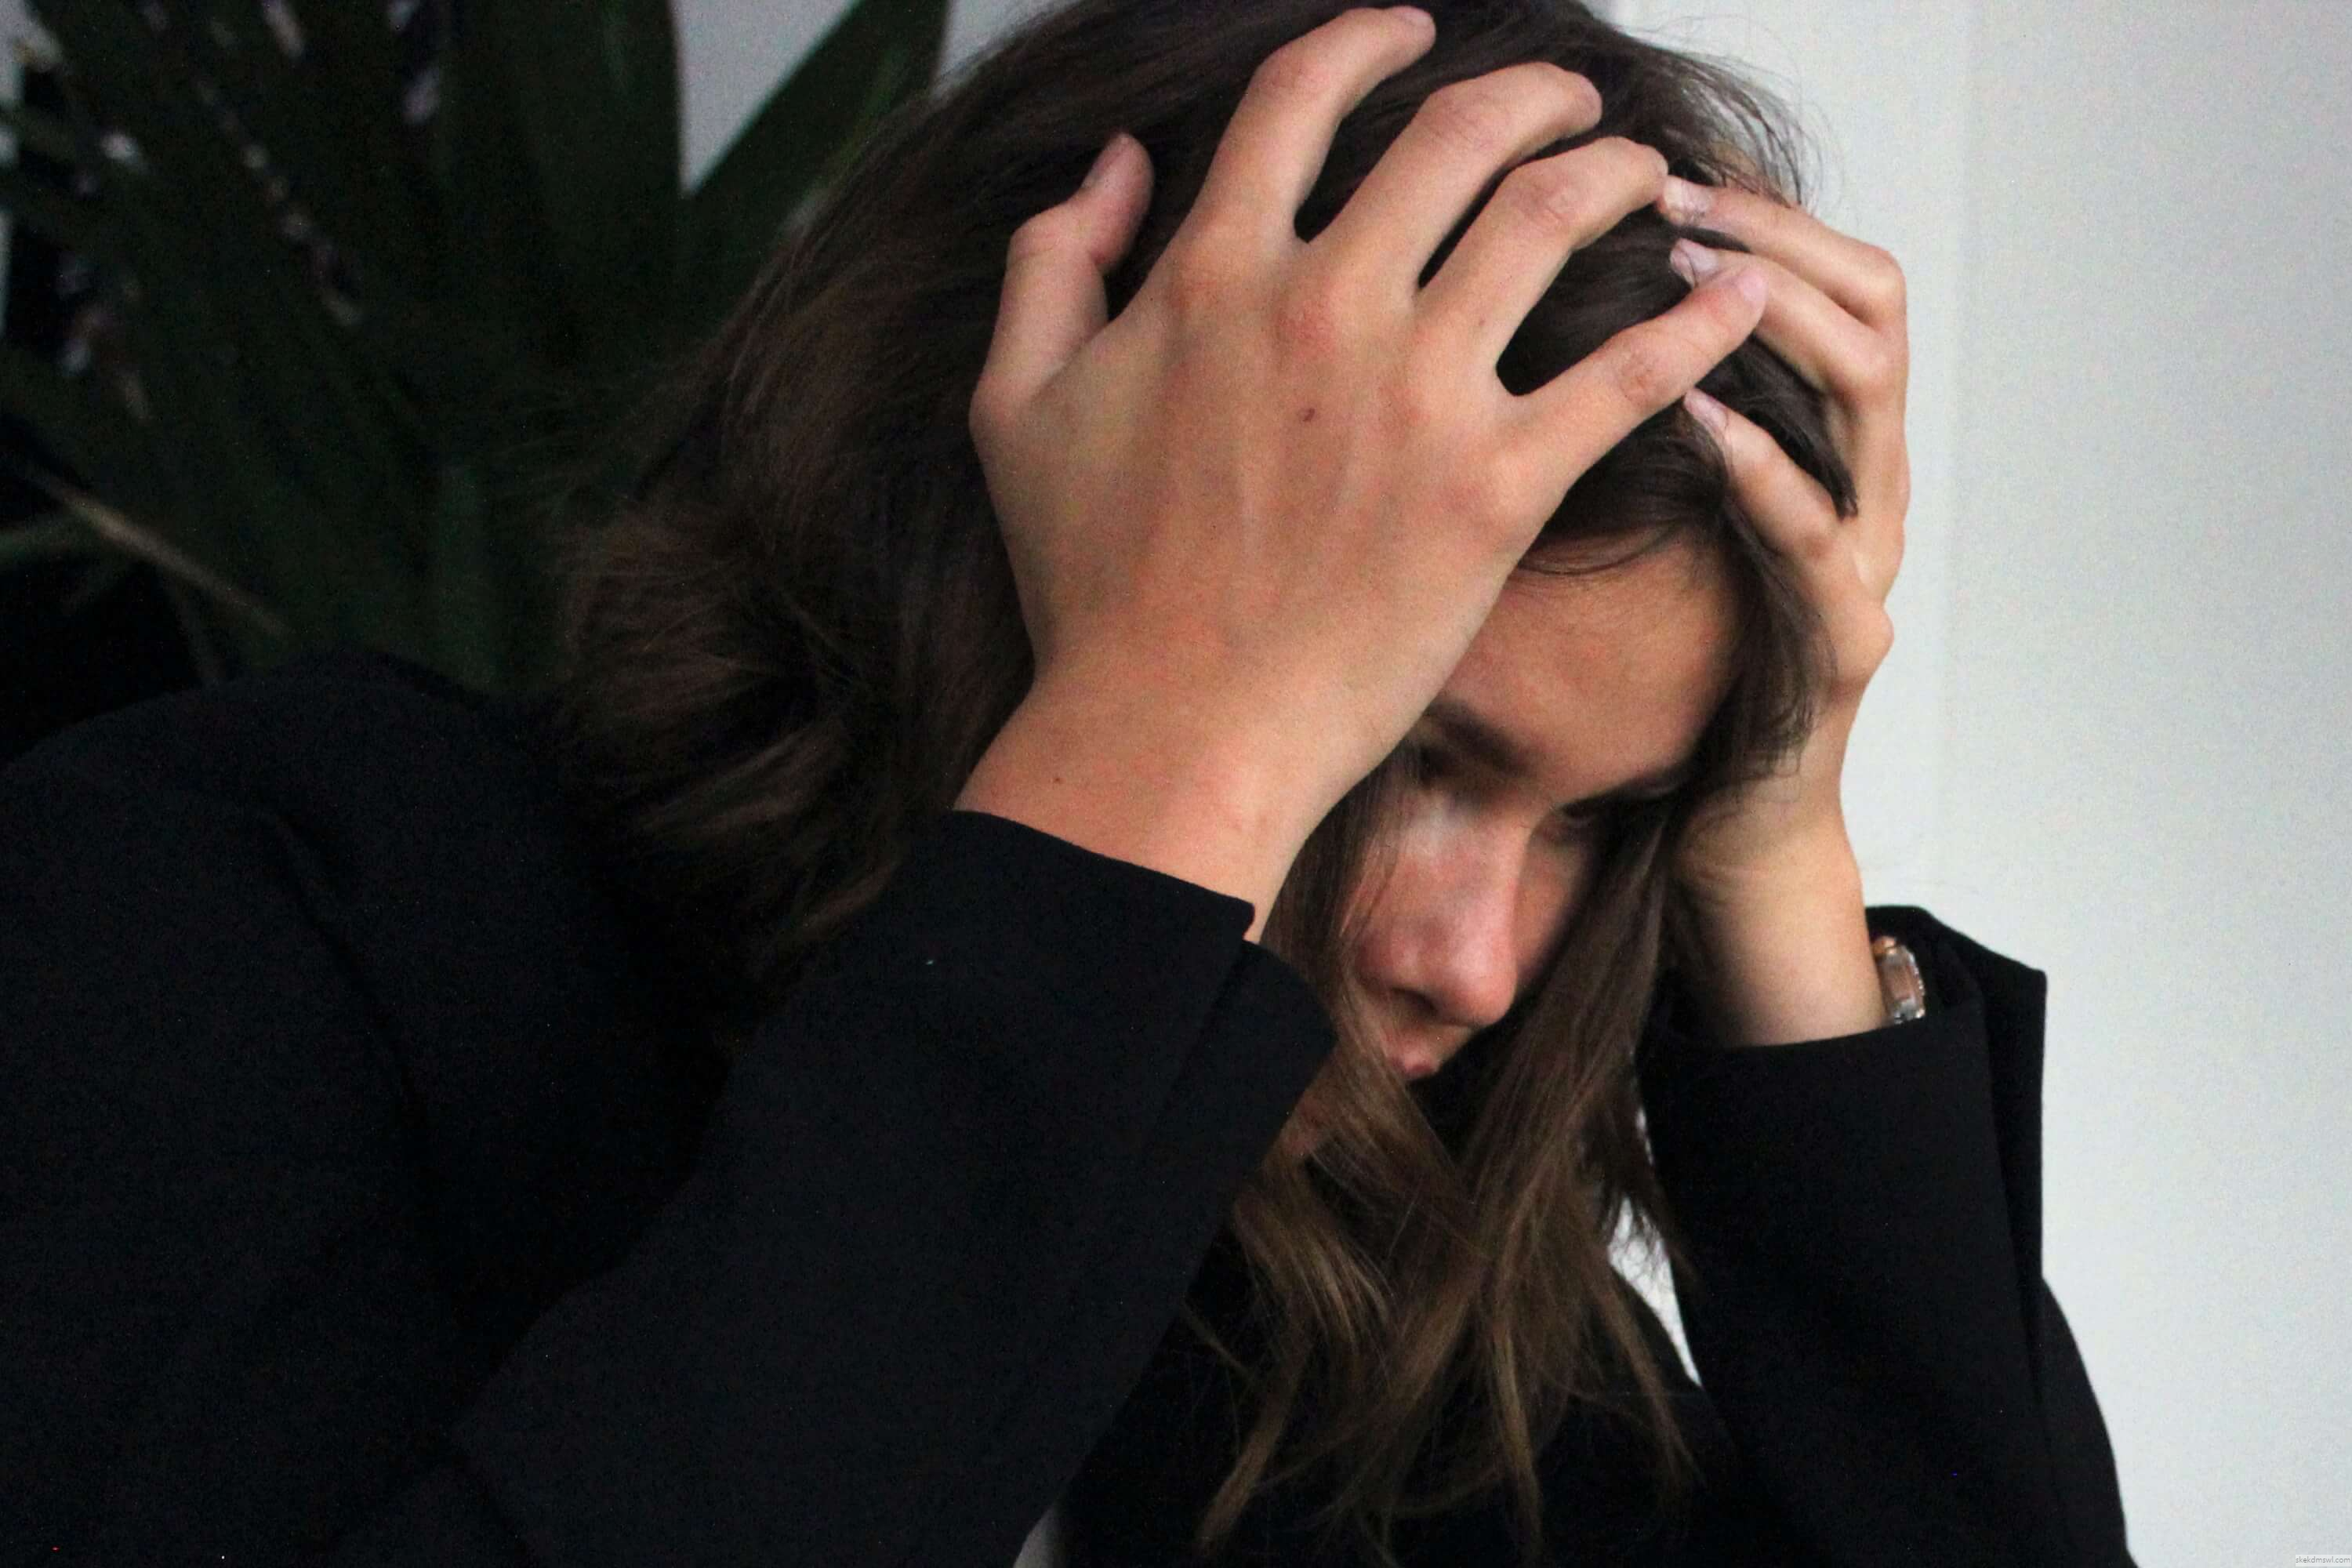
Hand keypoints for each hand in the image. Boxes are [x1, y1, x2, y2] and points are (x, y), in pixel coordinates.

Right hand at [958, 6, 1767, 931]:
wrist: (1168, 733)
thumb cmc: (1091, 590)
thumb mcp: (1014, 406)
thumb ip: (1053, 260)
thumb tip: (1120, 161)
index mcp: (1211, 274)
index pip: (1305, 96)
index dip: (1366, 39)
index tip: (1408, 32)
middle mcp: (1324, 304)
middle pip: (1459, 133)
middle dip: (1532, 93)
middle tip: (1569, 104)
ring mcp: (1418, 393)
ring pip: (1552, 217)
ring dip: (1618, 172)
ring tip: (1649, 176)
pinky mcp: (1495, 488)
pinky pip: (1625, 374)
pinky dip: (1697, 322)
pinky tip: (1738, 294)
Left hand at [1656, 178, 1910, 1039]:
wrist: (1726, 826)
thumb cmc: (1675, 668)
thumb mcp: (1655, 524)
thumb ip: (1632, 429)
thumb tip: (1532, 320)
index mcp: (1828, 446)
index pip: (1838, 281)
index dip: (1767, 215)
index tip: (1668, 171)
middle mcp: (1867, 487)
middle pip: (1871, 309)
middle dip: (1772, 241)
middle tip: (1671, 200)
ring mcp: (1867, 561)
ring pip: (1868, 401)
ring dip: (1773, 324)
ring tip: (1683, 278)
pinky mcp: (1843, 644)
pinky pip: (1818, 539)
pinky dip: (1763, 469)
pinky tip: (1697, 419)